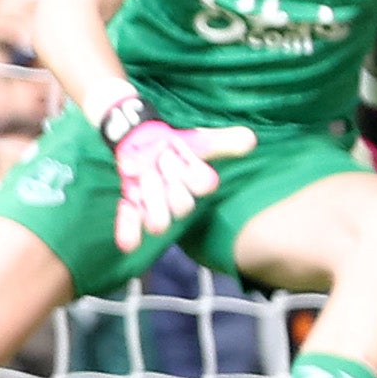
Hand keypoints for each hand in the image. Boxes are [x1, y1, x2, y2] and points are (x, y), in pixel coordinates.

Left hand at [97, 95, 255, 251]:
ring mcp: (155, 206)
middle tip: (157, 161)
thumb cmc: (172, 143)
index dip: (189, 168)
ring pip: (159, 221)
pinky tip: (127, 239)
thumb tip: (249, 139)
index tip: (174, 148)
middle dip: (169, 182)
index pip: (203, 184)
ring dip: (150, 201)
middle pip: (182, 205)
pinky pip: (132, 226)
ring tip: (141, 178)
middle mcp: (179, 200)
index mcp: (196, 183)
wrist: (137, 140)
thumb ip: (221, 141)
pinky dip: (129, 232)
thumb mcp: (196, 138)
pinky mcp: (133, 207)